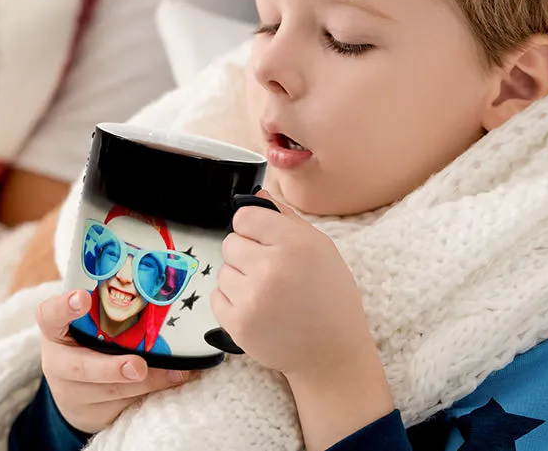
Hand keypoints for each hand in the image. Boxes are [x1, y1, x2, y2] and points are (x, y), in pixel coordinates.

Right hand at [38, 290, 189, 433]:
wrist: (77, 390)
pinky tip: (171, 383)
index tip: (83, 297)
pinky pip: (122, 405)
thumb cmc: (89, 342)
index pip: (51, 315)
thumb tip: (160, 294)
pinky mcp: (90, 414)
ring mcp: (71, 392)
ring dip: (145, 383)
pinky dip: (149, 394)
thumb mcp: (90, 325)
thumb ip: (111, 311)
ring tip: (174, 374)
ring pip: (109, 390)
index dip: (65, 307)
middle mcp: (58, 362)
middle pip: (80, 366)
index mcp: (56, 330)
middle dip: (112, 368)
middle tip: (138, 366)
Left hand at [211, 190, 374, 377]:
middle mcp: (271, 268)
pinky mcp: (238, 324)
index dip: (253, 228)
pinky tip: (257, 309)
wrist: (331, 354)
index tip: (264, 240)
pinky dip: (232, 302)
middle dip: (245, 254)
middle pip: (230, 242)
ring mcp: (252, 298)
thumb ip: (287, 218)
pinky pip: (216, 298)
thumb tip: (258, 194)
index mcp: (295, 244)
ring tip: (266, 294)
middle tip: (269, 272)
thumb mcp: (321, 249)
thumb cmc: (330, 299)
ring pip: (222, 271)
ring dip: (239, 279)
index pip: (245, 216)